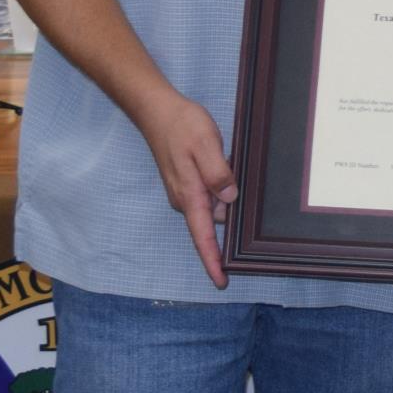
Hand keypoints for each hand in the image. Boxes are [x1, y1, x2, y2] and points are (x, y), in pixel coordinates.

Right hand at [133, 89, 236, 287]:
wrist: (158, 111)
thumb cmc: (181, 126)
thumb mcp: (206, 145)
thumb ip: (218, 173)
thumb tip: (230, 198)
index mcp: (190, 196)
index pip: (203, 236)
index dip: (213, 260)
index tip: (221, 282)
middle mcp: (186, 199)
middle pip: (215, 220)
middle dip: (231, 209)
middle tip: (235, 171)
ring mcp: (185, 191)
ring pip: (215, 203)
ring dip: (226, 190)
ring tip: (225, 157)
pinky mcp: (188, 181)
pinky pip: (211, 191)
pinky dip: (220, 181)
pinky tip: (222, 158)